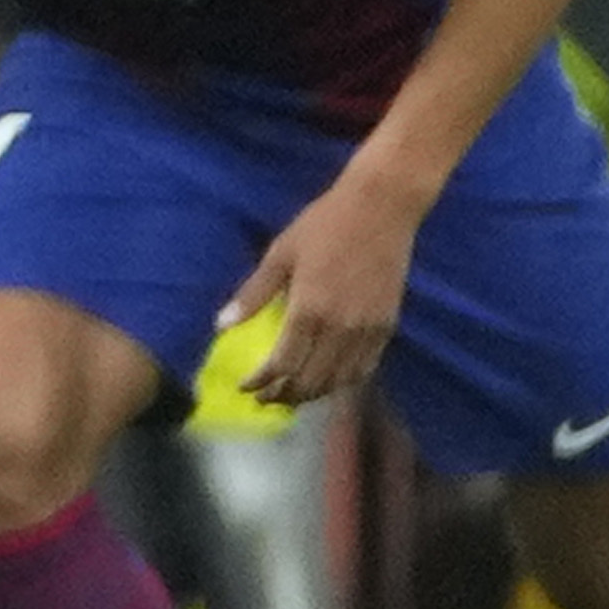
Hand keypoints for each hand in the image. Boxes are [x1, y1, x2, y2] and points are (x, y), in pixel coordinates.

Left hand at [221, 169, 431, 416]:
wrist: (380, 210)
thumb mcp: (279, 254)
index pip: (282, 363)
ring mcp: (367, 330)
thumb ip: (252, 294)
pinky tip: (329, 382)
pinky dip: (344, 382)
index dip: (261, 381)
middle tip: (264, 398)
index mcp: (308, 310)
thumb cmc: (322, 225)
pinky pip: (365, 368)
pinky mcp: (387, 326)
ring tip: (292, 396)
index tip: (245, 387)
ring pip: (339, 380)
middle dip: (285, 395)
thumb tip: (220, 325)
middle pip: (311, 380)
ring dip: (314, 394)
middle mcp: (340, 328)